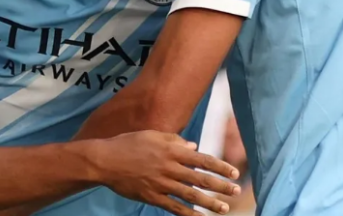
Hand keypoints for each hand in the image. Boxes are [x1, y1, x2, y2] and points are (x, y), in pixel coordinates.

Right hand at [94, 131, 239, 215]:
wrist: (105, 160)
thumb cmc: (128, 144)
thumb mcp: (152, 135)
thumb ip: (174, 140)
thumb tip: (194, 146)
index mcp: (171, 150)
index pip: (202, 159)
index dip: (220, 167)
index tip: (234, 172)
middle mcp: (169, 167)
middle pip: (201, 179)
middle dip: (221, 186)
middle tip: (236, 191)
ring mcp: (161, 183)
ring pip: (190, 195)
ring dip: (209, 202)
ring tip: (224, 208)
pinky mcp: (152, 196)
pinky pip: (174, 207)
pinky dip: (188, 214)